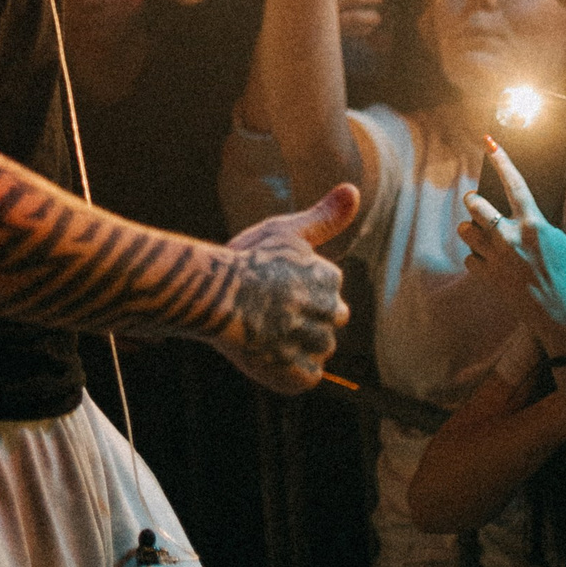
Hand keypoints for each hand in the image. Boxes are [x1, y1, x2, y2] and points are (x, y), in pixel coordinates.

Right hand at [215, 184, 357, 391]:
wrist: (211, 295)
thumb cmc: (245, 259)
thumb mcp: (286, 230)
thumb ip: (325, 216)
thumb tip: (354, 190)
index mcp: (327, 278)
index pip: (328, 287)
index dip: (300, 287)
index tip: (273, 283)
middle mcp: (327, 313)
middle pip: (330, 321)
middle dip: (305, 318)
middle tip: (268, 310)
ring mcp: (312, 346)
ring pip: (319, 349)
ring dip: (298, 344)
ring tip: (264, 332)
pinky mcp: (296, 376)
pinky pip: (307, 377)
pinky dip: (291, 371)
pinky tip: (269, 354)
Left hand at [458, 144, 565, 351]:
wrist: (563, 316)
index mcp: (533, 224)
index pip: (513, 183)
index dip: (501, 159)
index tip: (489, 141)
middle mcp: (510, 237)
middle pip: (474, 205)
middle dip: (474, 201)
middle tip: (481, 205)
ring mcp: (497, 258)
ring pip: (465, 230)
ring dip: (472, 229)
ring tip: (485, 234)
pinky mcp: (488, 278)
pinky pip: (468, 258)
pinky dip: (475, 257)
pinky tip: (490, 260)